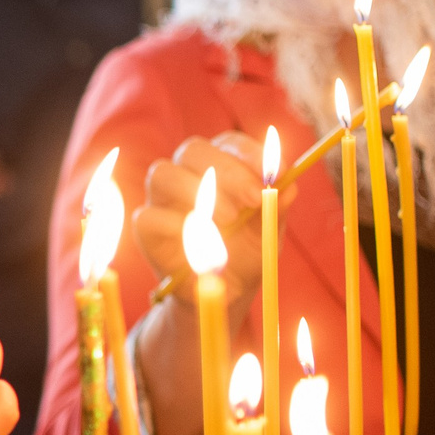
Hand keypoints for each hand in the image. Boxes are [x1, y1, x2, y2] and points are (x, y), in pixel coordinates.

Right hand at [130, 132, 278, 298]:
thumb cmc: (247, 252)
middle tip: (255, 198)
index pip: (229, 142)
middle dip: (227, 170)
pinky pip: (148, 216)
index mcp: (220, 164)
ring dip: (197, 191)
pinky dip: (177, 226)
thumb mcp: (269, 232)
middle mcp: (187, 172)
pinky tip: (202, 243)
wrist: (225, 291)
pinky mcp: (146, 226)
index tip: (274, 173)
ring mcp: (162, 197)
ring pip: (163, 173)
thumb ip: (276, 209)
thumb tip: (288, 186)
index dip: (250, 152)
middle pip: (193, 150)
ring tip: (229, 220)